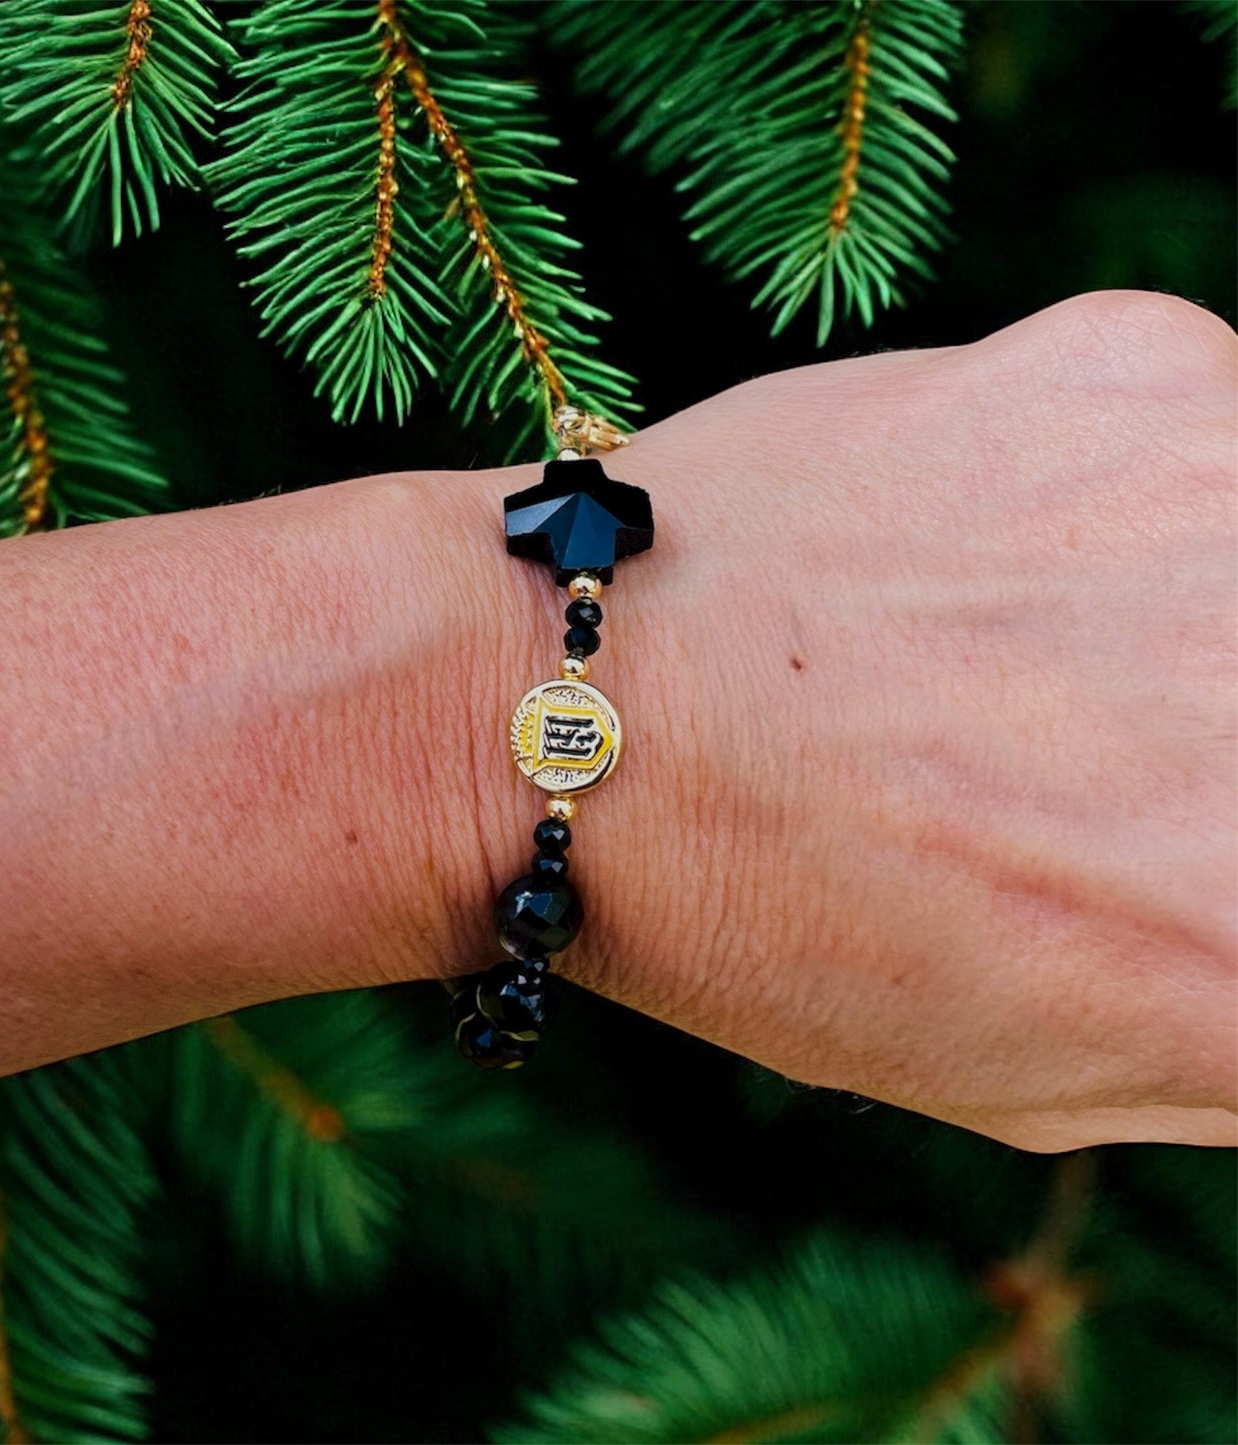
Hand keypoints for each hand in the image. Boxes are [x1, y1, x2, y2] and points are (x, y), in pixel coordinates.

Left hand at [474, 291, 1234, 1150]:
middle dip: (1199, 737)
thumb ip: (1224, 996)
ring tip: (1002, 656)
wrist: (547, 694)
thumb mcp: (1031, 1057)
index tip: (1162, 840)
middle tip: (1085, 745)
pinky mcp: (1136, 363)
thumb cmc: (754, 913)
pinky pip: (1187, 439)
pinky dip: (1098, 502)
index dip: (1211, 854)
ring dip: (1179, 610)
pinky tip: (949, 553)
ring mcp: (1224, 505)